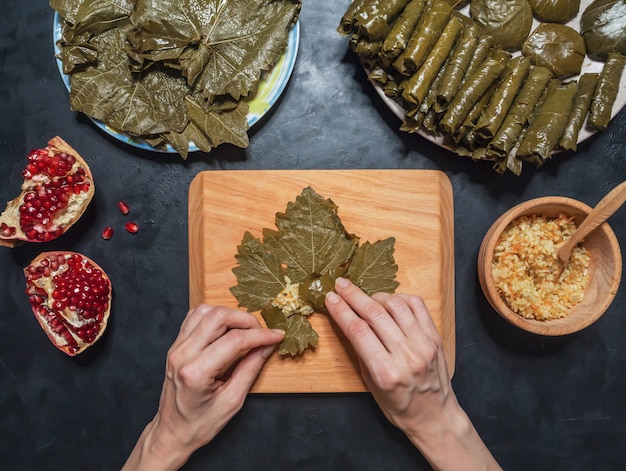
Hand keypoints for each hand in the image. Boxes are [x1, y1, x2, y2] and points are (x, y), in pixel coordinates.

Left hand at [123, 304, 283, 470]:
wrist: (172, 432)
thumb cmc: (200, 423)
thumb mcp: (232, 402)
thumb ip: (250, 370)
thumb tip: (266, 346)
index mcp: (196, 373)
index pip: (234, 340)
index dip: (260, 335)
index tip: (276, 336)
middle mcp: (183, 355)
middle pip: (218, 317)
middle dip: (246, 320)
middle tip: (261, 333)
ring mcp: (176, 348)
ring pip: (205, 311)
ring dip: (230, 315)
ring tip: (245, 330)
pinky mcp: (175, 345)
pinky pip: (194, 317)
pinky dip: (214, 317)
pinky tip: (226, 328)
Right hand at [325, 278, 500, 469]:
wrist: (435, 417)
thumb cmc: (399, 406)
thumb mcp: (370, 385)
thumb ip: (361, 352)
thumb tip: (348, 320)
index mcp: (386, 372)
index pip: (358, 331)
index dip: (341, 310)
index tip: (331, 298)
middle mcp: (406, 355)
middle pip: (374, 314)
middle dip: (353, 296)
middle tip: (340, 285)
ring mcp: (423, 344)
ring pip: (396, 305)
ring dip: (376, 296)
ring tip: (366, 297)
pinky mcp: (434, 337)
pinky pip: (417, 305)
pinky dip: (400, 298)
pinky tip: (390, 301)